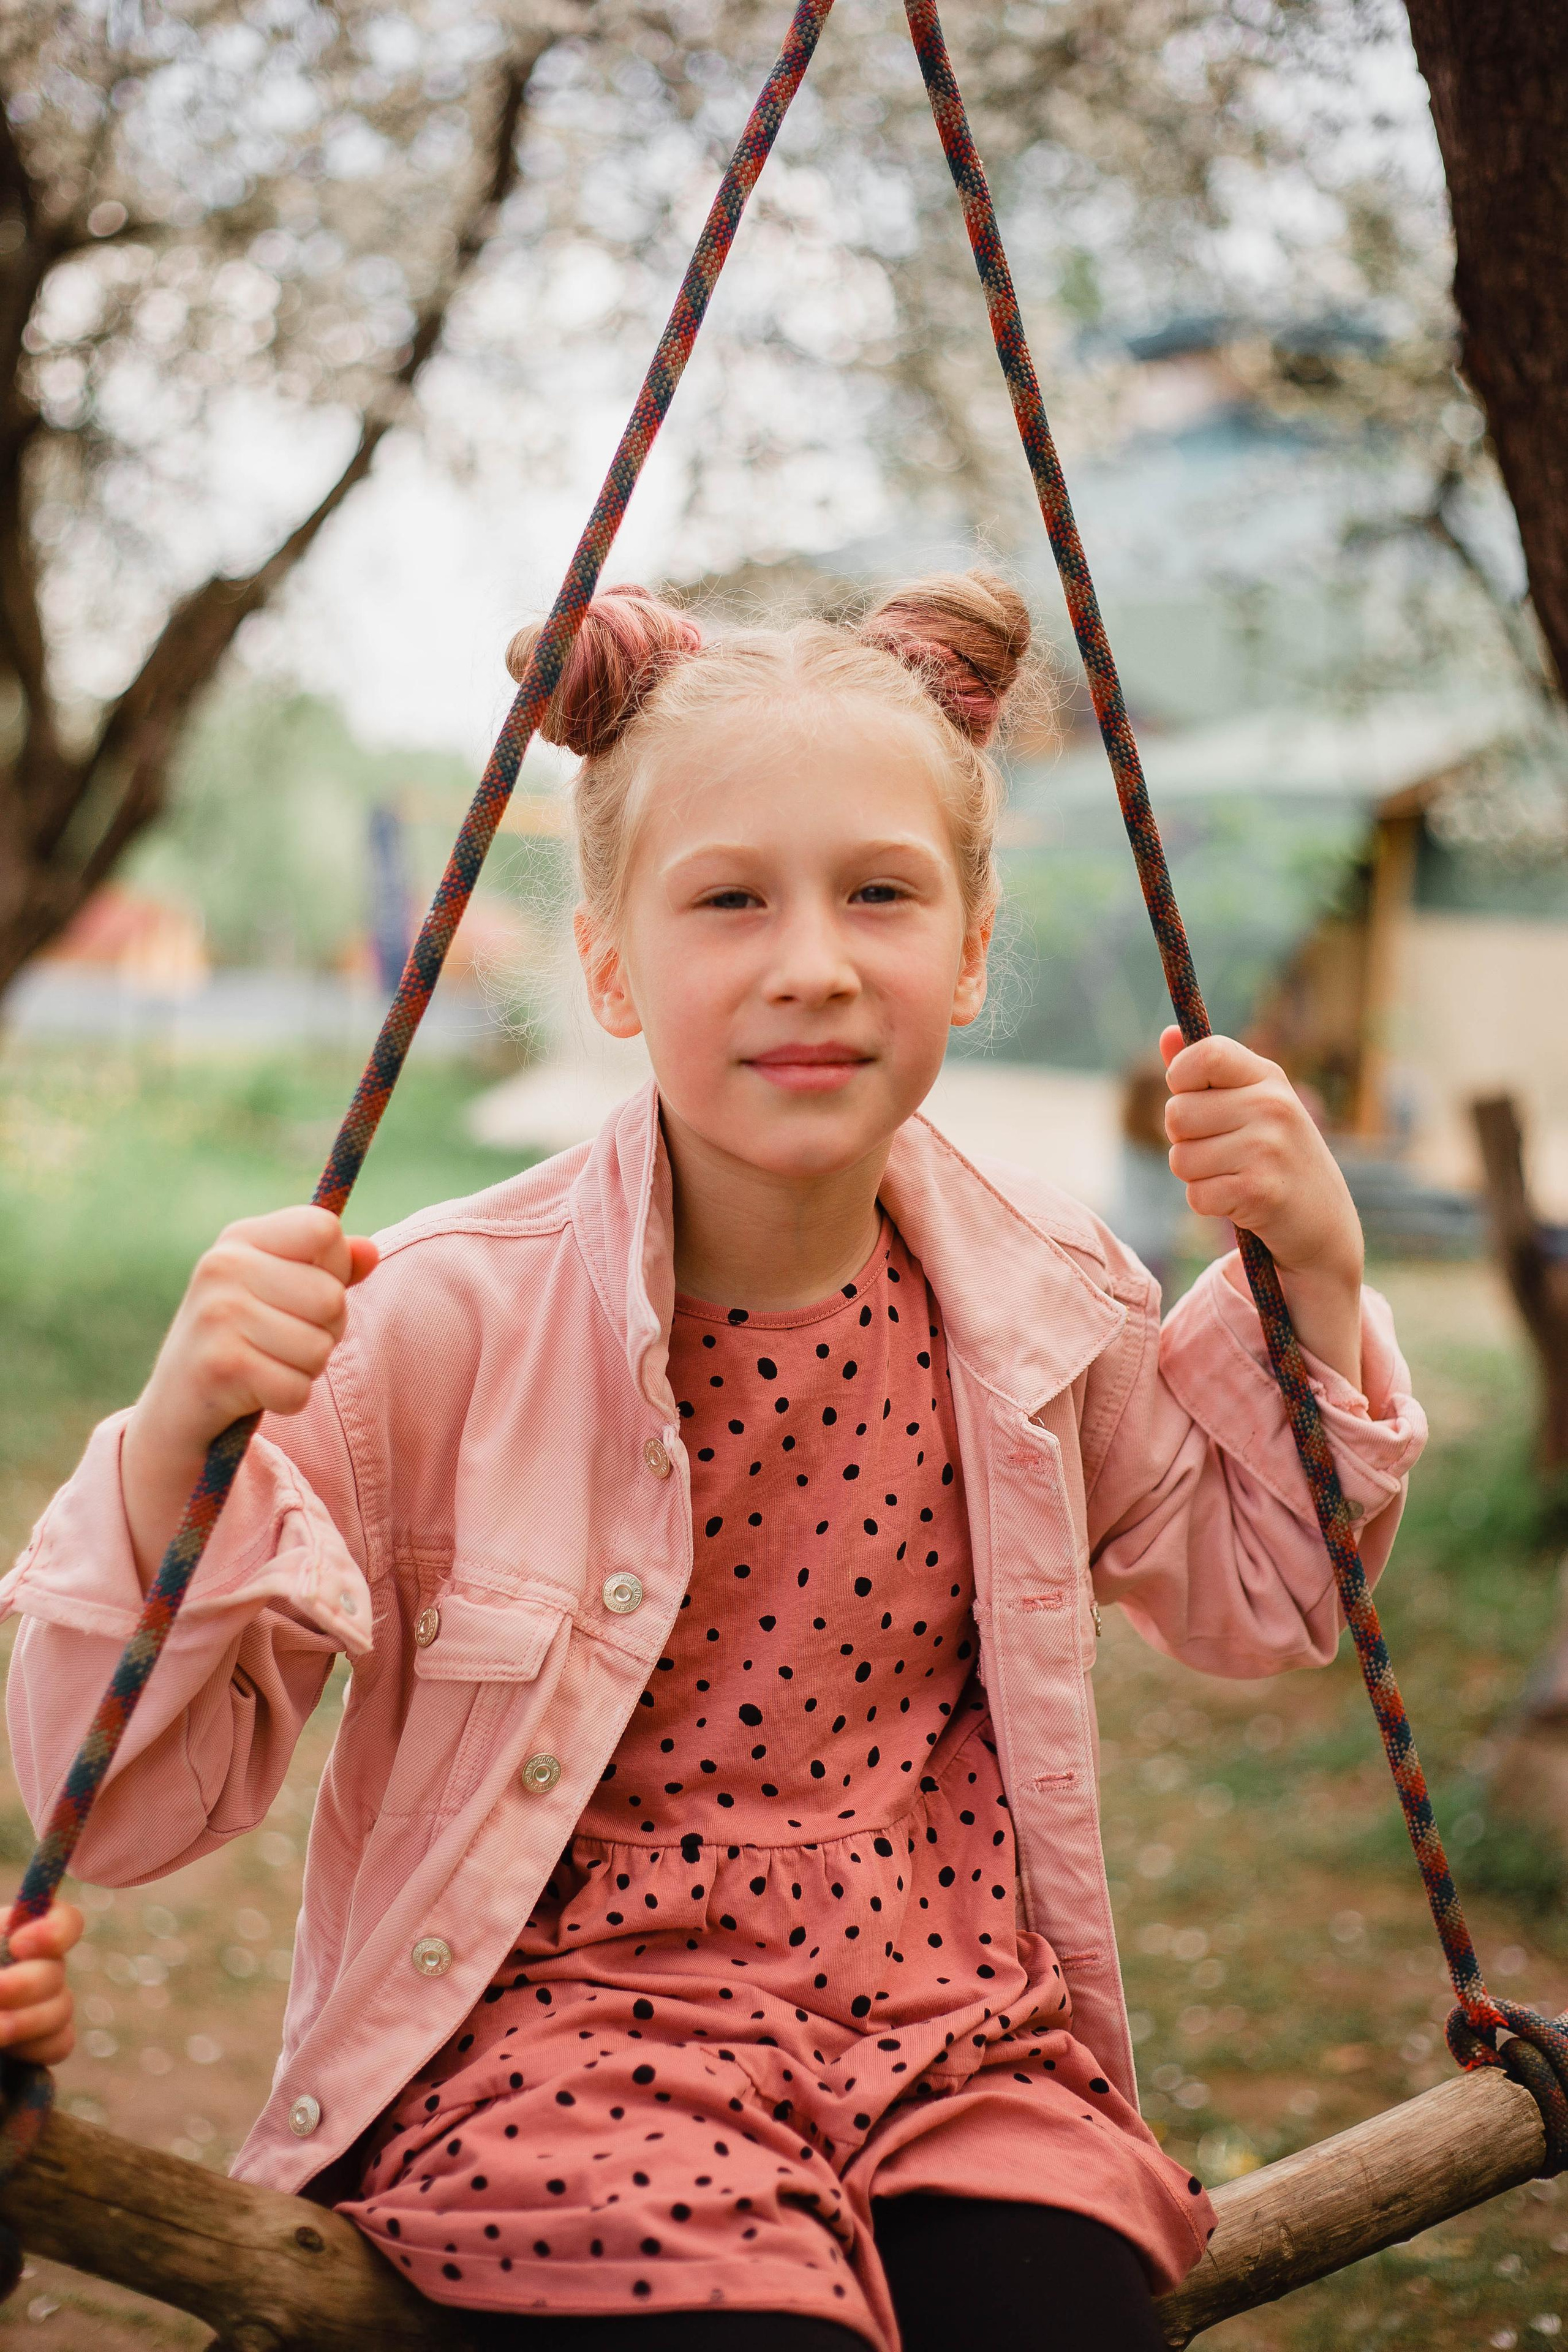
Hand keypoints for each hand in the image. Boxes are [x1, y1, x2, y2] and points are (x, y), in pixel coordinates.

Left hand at [0, 1902, 83, 2064]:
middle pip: (57, 1971)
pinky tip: (8, 2054)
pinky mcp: (38, 2045)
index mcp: (15, 1936)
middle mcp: (36, 1968)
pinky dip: (36, 2048)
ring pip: (61, 2009)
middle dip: (24, 1984)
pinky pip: (59, 2043)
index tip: (18, 1944)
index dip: (54, 1930)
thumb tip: (2, 1977)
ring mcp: (41, 2006)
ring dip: (25, 2021)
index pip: (64, 1922)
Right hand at [122, 1207, 378, 1585]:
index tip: (303, 1291)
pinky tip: (255, 1392)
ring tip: (266, 1364)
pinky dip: (287, 1399)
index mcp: (240, 1238)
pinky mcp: (220, 1368)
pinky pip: (297, 1389)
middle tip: (282, 1341)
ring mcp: (217, 1316)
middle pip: (331, 1297)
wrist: (175, 1407)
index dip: (334, 1267)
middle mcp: (222, 1266)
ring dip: (305, 1369)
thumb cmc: (241, 1340)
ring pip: (319, 1348)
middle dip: (325, 1330)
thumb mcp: (278, 1291)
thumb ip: (329, 1269)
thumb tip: (370, 1253)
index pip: (324, 1229)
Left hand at [1160, 1027, 1364, 1386]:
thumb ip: (1208, 1072)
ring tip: (1233, 1177)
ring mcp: (1268, 1149)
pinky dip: (1208, 1204)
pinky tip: (1239, 1201)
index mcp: (1268, 1078)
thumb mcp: (1253, 1105)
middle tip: (1221, 1152)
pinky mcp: (1260, 1192)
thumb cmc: (1277, 1158)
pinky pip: (1195, 1196)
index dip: (1181, 1077)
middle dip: (1185, 1140)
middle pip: (1177, 1114)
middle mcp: (1271, 1106)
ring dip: (1196, 1176)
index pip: (1205, 1053)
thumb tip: (1166, 1035)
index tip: (1192, 1096)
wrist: (1325, 1224)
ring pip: (1180, 1159)